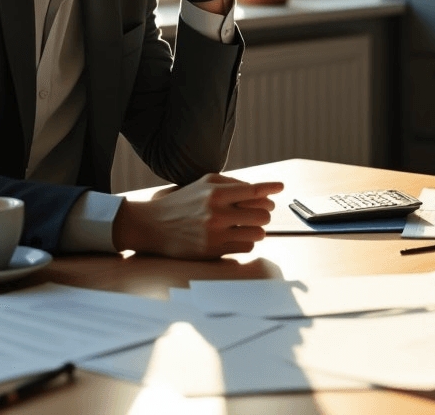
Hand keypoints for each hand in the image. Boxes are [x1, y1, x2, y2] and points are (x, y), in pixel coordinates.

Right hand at [112, 173, 284, 258]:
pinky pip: (246, 248)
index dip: (271, 188)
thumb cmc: (183, 201)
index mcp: (216, 192)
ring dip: (258, 229)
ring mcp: (216, 234)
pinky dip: (247, 242)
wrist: (153, 226)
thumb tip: (260, 190)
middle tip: (262, 211)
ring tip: (251, 225)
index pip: (254, 190)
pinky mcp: (213, 252)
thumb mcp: (204, 183)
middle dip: (265, 212)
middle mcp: (217, 213)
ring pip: (258, 233)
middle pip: (262, 214)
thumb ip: (232, 183)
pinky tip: (239, 236)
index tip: (281, 187)